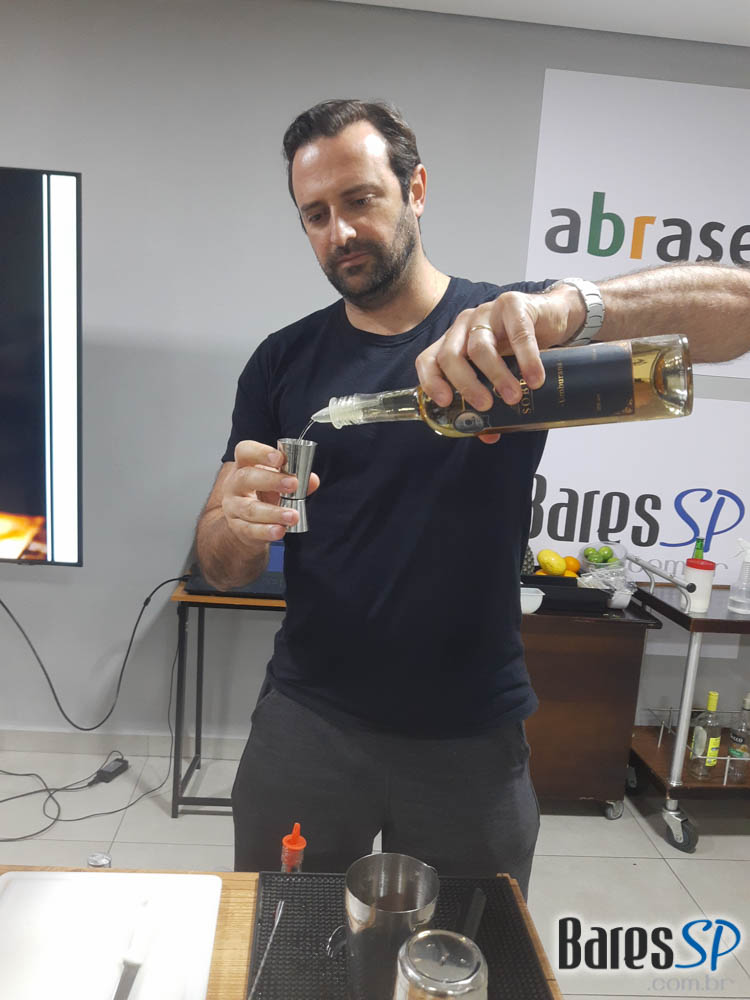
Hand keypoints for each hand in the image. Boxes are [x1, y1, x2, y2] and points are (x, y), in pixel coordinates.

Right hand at [221, 440, 320, 544]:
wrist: (244, 522)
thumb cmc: (263, 494)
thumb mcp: (277, 482)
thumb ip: (295, 479)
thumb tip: (312, 480)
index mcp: (244, 465)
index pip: (245, 451)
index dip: (261, 452)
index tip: (280, 458)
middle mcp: (235, 484)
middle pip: (246, 478)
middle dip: (271, 480)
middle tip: (293, 484)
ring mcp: (233, 506)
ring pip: (250, 508)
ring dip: (274, 512)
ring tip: (293, 515)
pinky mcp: (237, 527)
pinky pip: (250, 529)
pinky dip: (266, 531)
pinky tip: (280, 530)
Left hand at [415, 285, 582, 442]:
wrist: (552, 316)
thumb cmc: (518, 347)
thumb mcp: (500, 371)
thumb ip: (491, 398)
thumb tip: (489, 434)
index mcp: (454, 342)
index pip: (428, 360)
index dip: (431, 382)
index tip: (446, 402)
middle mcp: (464, 326)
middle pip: (451, 356)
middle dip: (466, 385)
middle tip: (486, 406)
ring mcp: (486, 313)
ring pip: (481, 347)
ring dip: (497, 376)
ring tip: (513, 397)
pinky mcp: (513, 304)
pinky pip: (518, 334)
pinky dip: (527, 359)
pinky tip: (534, 378)